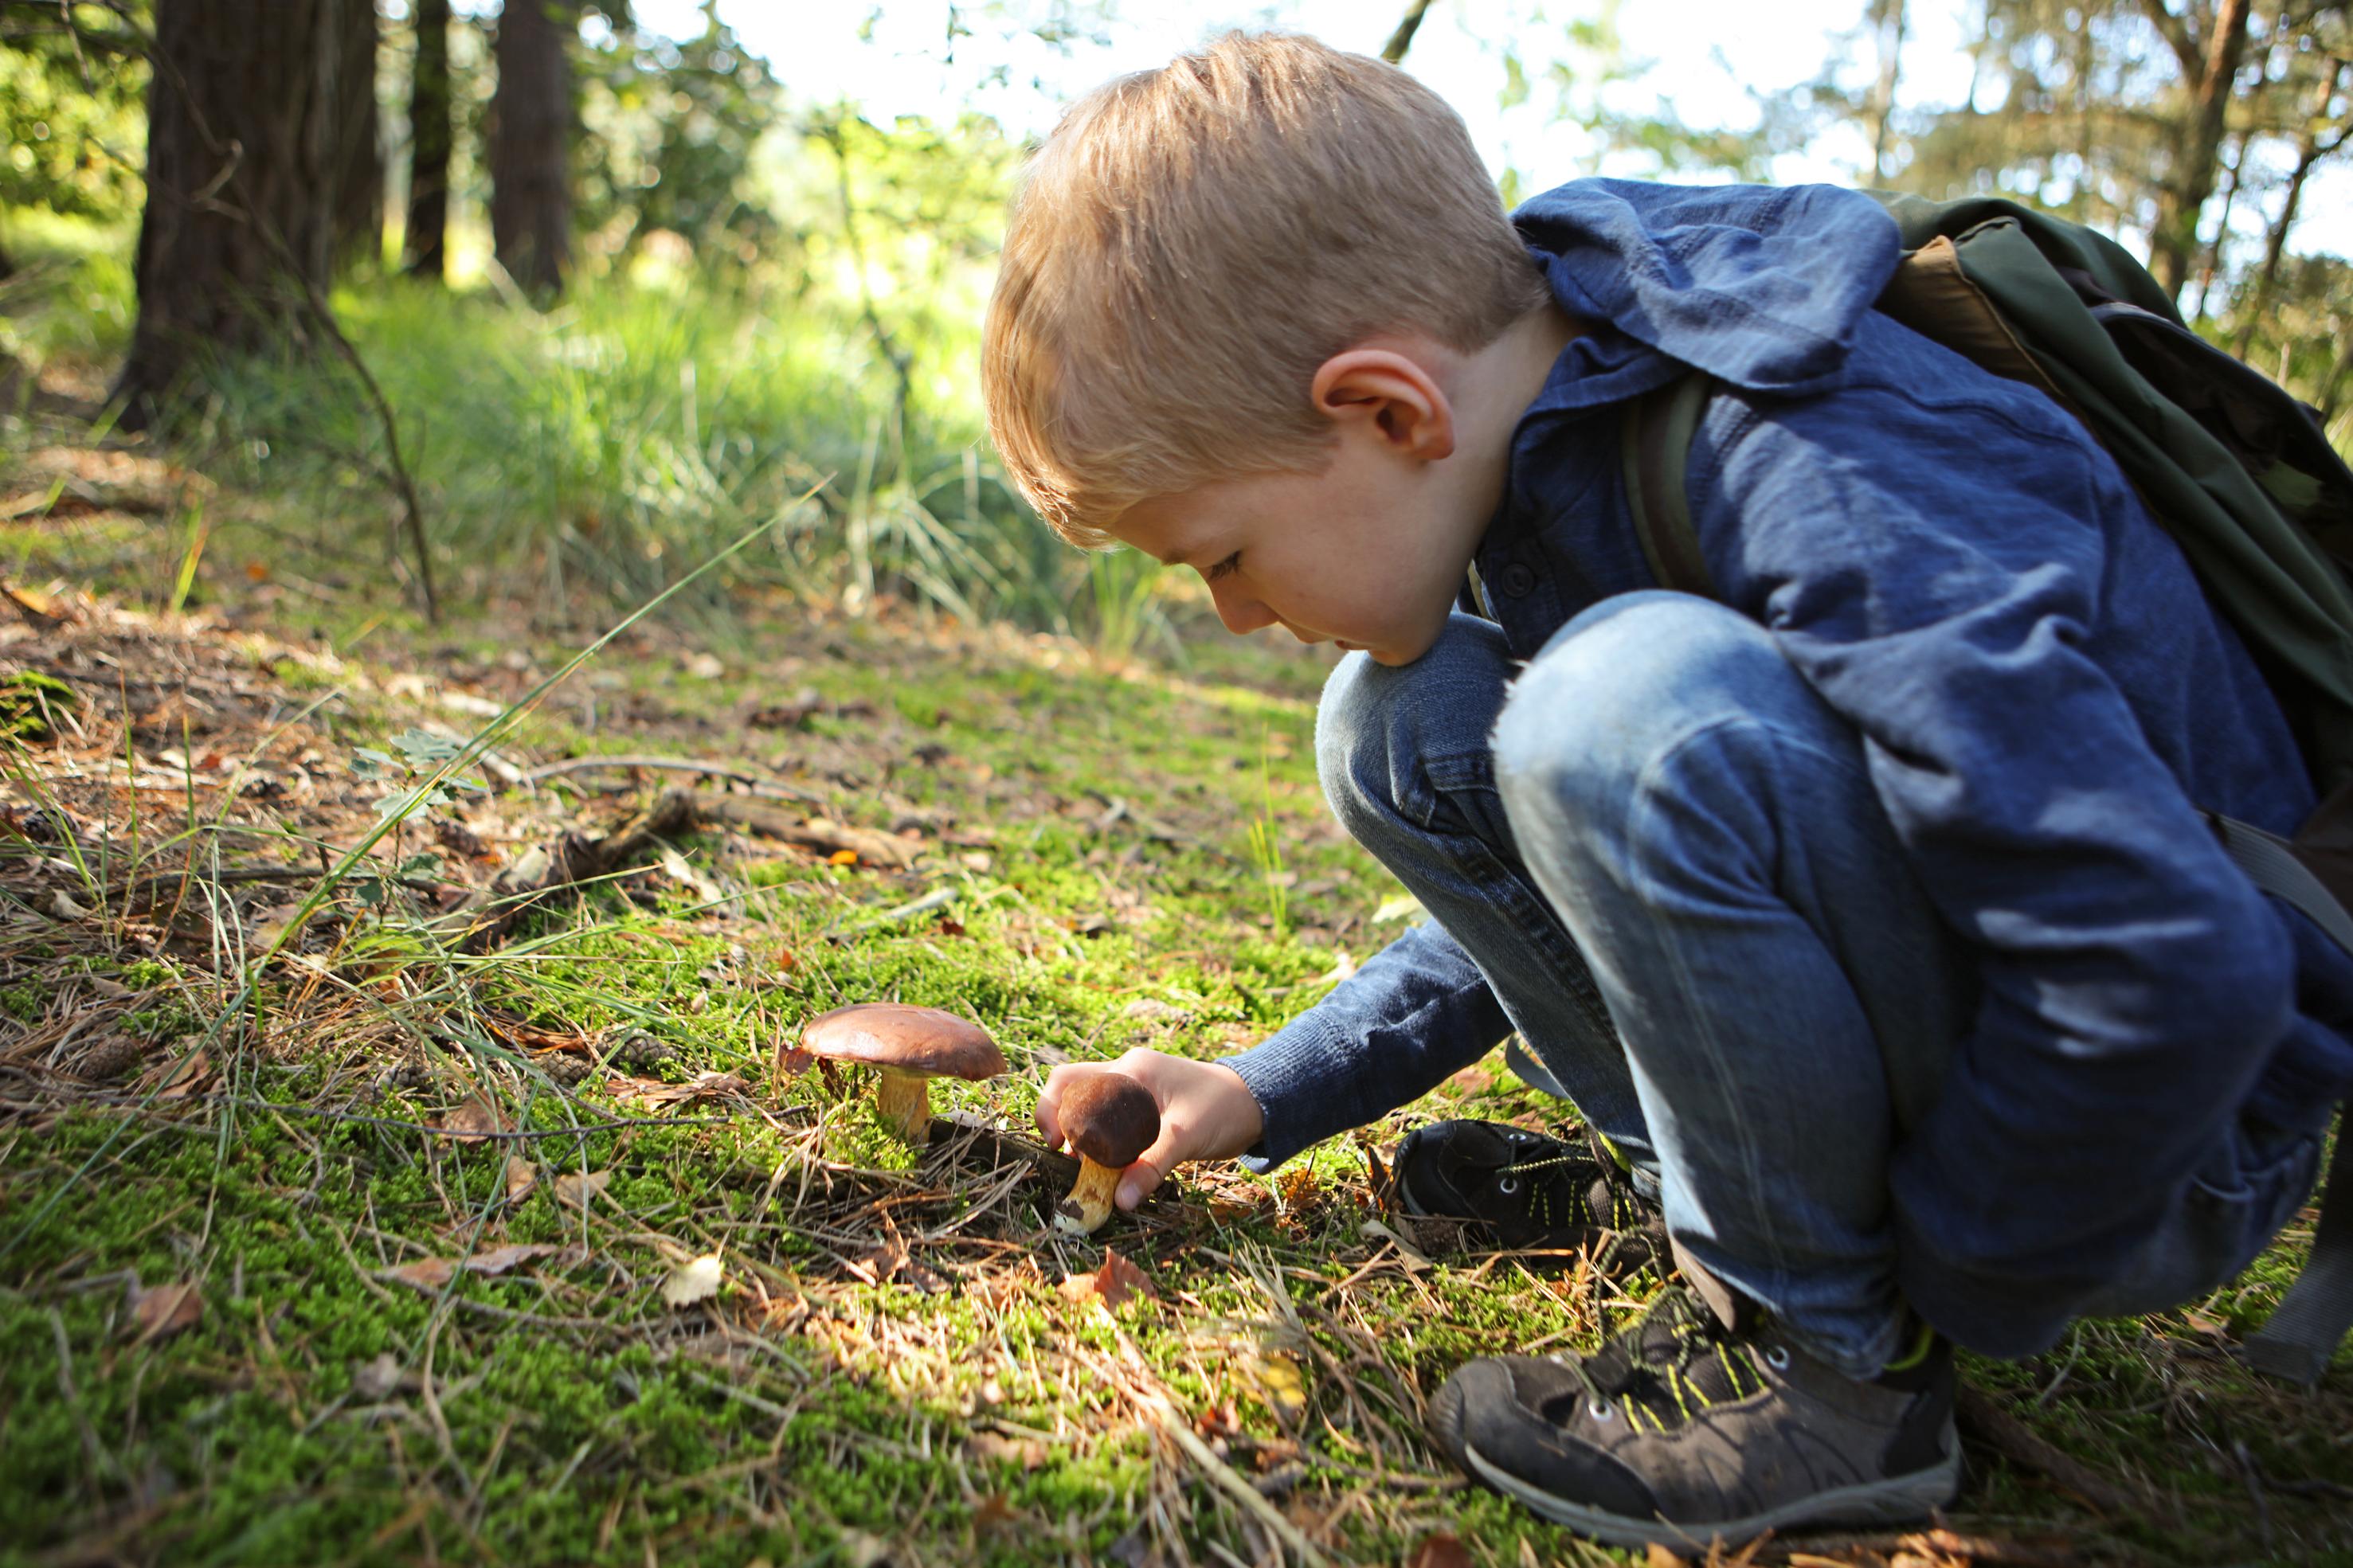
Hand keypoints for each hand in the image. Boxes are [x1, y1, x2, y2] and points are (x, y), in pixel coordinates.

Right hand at [1035, 1048, 1265, 1210]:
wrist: (1259, 1103)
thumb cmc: (1224, 1110)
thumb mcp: (1185, 1137)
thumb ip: (1151, 1167)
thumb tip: (1118, 1201)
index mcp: (1131, 1071)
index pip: (1070, 1080)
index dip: (1052, 1111)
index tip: (1056, 1145)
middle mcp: (1126, 1075)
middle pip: (1074, 1094)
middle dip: (1063, 1126)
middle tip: (1066, 1161)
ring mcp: (1135, 1092)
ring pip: (1091, 1111)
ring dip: (1083, 1139)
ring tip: (1083, 1172)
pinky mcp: (1145, 1110)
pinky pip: (1110, 1124)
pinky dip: (1103, 1144)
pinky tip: (1106, 1169)